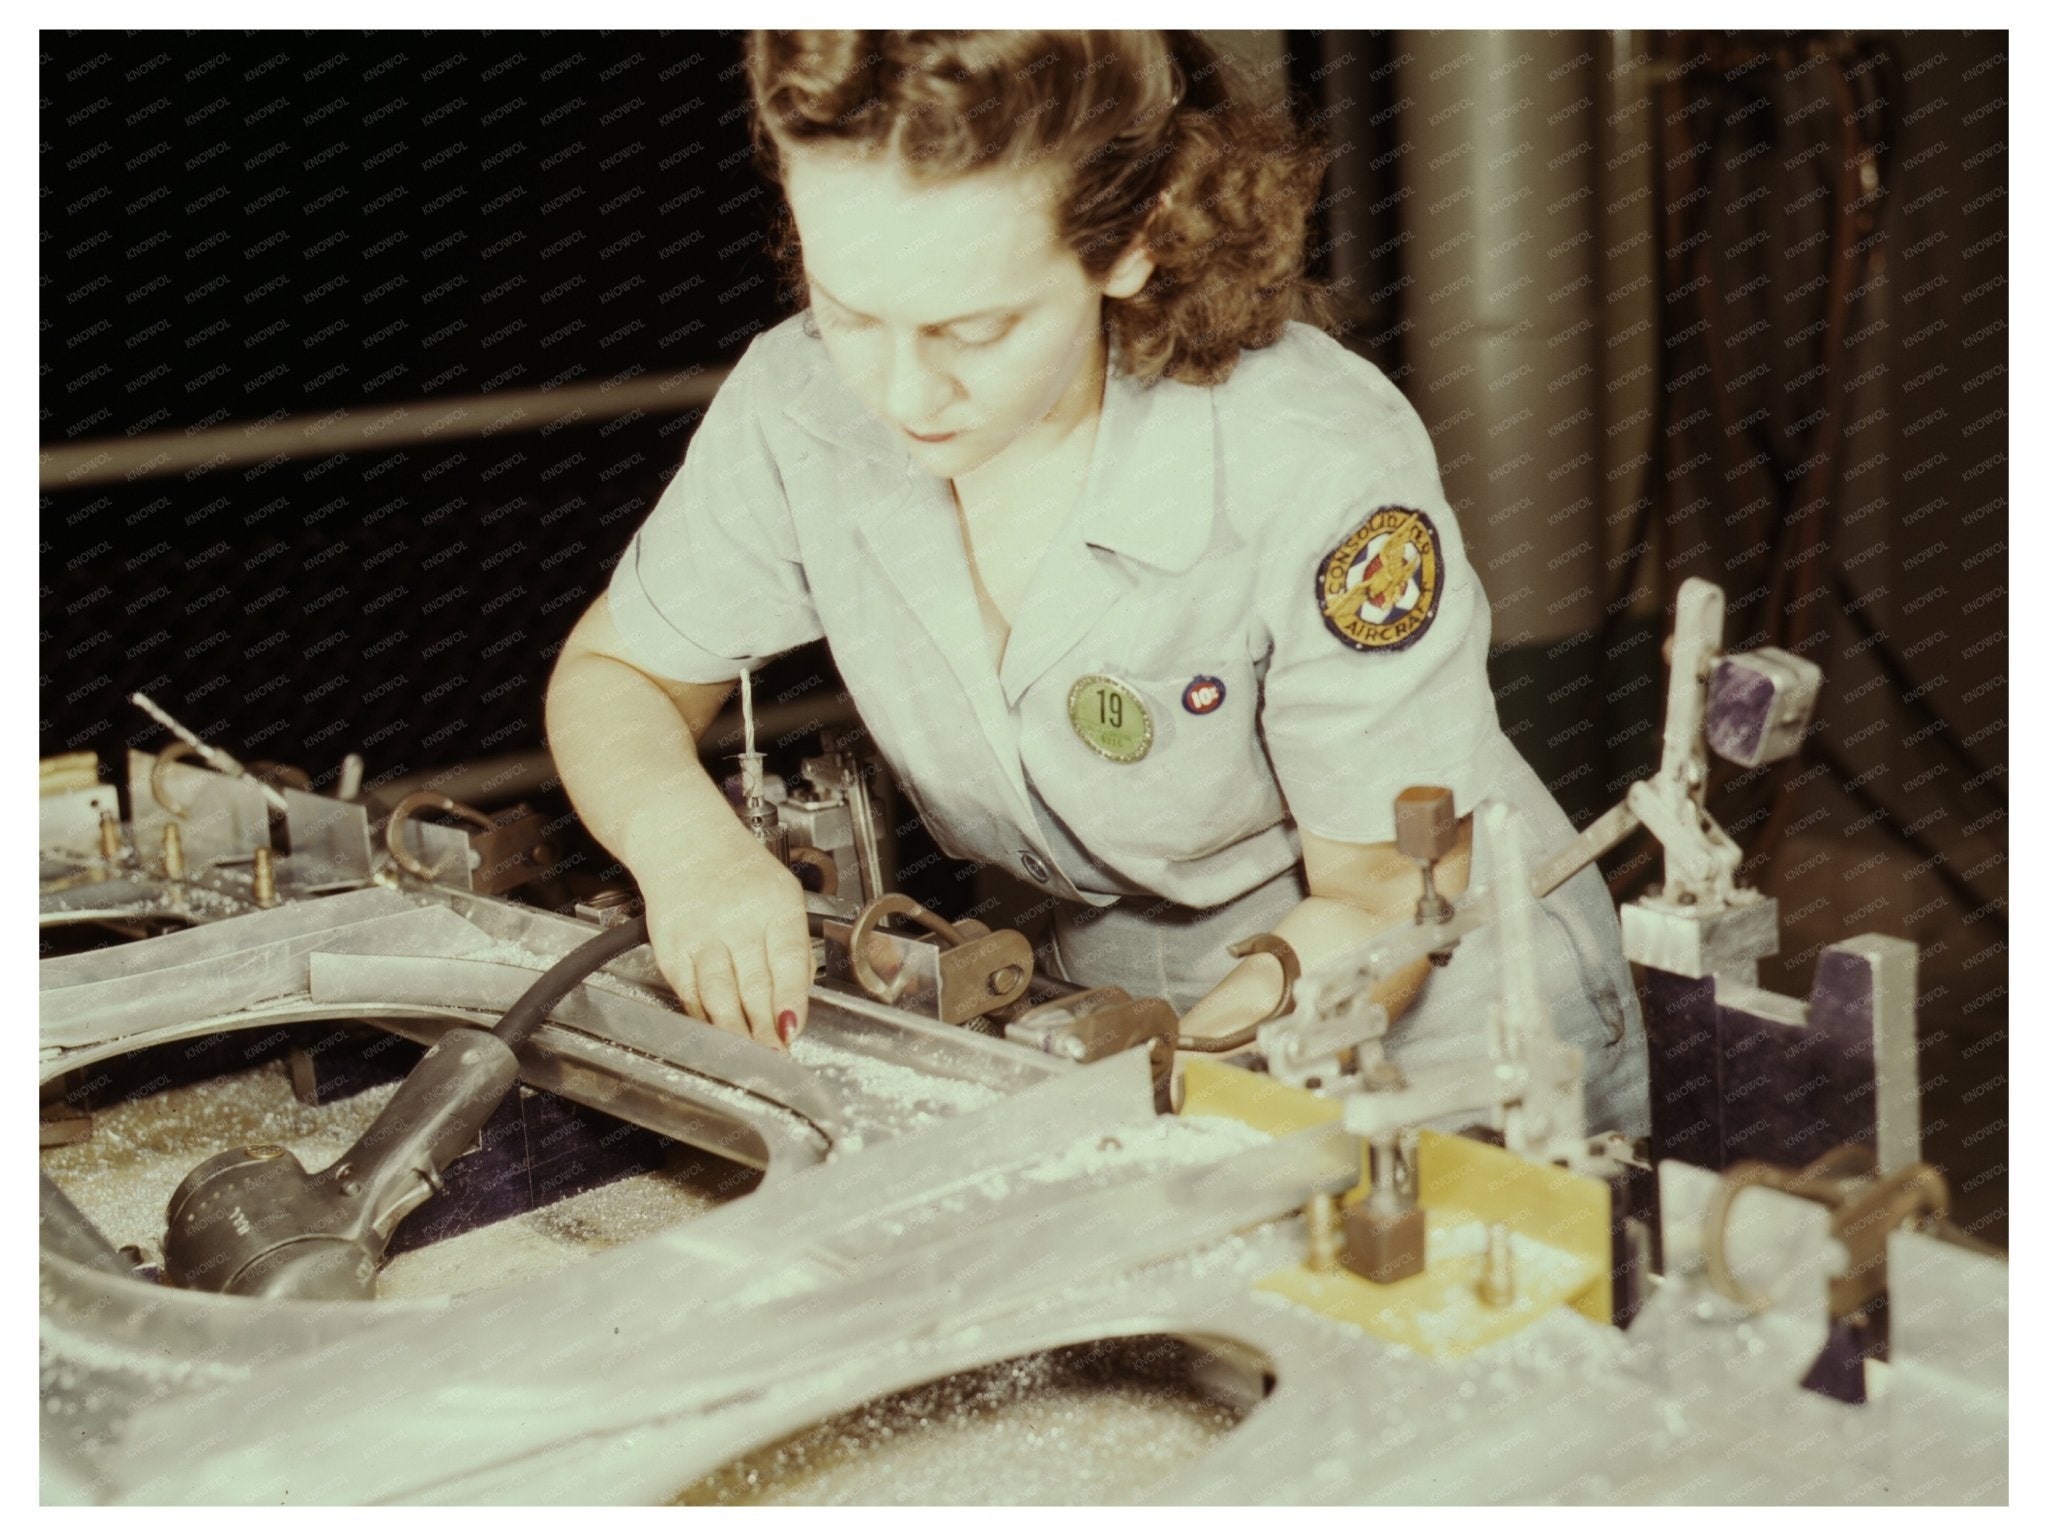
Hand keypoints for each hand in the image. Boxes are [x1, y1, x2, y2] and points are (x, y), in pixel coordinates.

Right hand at [640, 836, 813, 1051]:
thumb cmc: (741, 872)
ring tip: (747, 1051)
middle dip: (764, 1027)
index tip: (792, 1029)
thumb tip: (798, 1001)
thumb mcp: (784, 895)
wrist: (683, 842)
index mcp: (775, 904)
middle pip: (752, 984)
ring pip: (717, 993)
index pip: (787, 960)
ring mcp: (701, 933)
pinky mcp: (672, 947)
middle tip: (774, 1053)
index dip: (789, 1000)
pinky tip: (715, 1028)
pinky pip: (689, 992)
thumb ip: (795, 947)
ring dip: (732, 1029)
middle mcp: (737, 918)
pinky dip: (703, 1015)